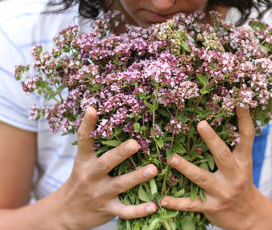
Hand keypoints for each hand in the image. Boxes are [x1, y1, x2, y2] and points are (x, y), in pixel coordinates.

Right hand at [56, 106, 157, 229]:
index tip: (92, 109)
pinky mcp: (108, 209)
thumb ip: (95, 146)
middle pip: (106, 163)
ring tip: (153, 169)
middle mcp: (91, 176)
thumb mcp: (82, 163)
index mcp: (85, 161)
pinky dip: (139, 210)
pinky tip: (153, 206)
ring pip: (120, 184)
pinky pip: (125, 211)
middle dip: (121, 153)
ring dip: (137, 177)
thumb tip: (107, 116)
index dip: (88, 124)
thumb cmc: (80, 181)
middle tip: (135, 144)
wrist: (65, 213)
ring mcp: (100, 193)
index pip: (84, 140)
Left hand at [160, 107, 261, 229]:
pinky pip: (191, 204)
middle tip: (200, 124)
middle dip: (211, 140)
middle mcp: (234, 175)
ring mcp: (222, 192)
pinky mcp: (211, 207)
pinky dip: (177, 202)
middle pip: (222, 155)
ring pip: (202, 178)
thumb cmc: (241, 182)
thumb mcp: (243, 164)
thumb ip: (232, 147)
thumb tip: (220, 118)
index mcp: (243, 161)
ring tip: (172, 158)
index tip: (240, 100)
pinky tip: (163, 200)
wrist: (249, 215)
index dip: (244, 119)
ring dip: (186, 168)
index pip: (246, 136)